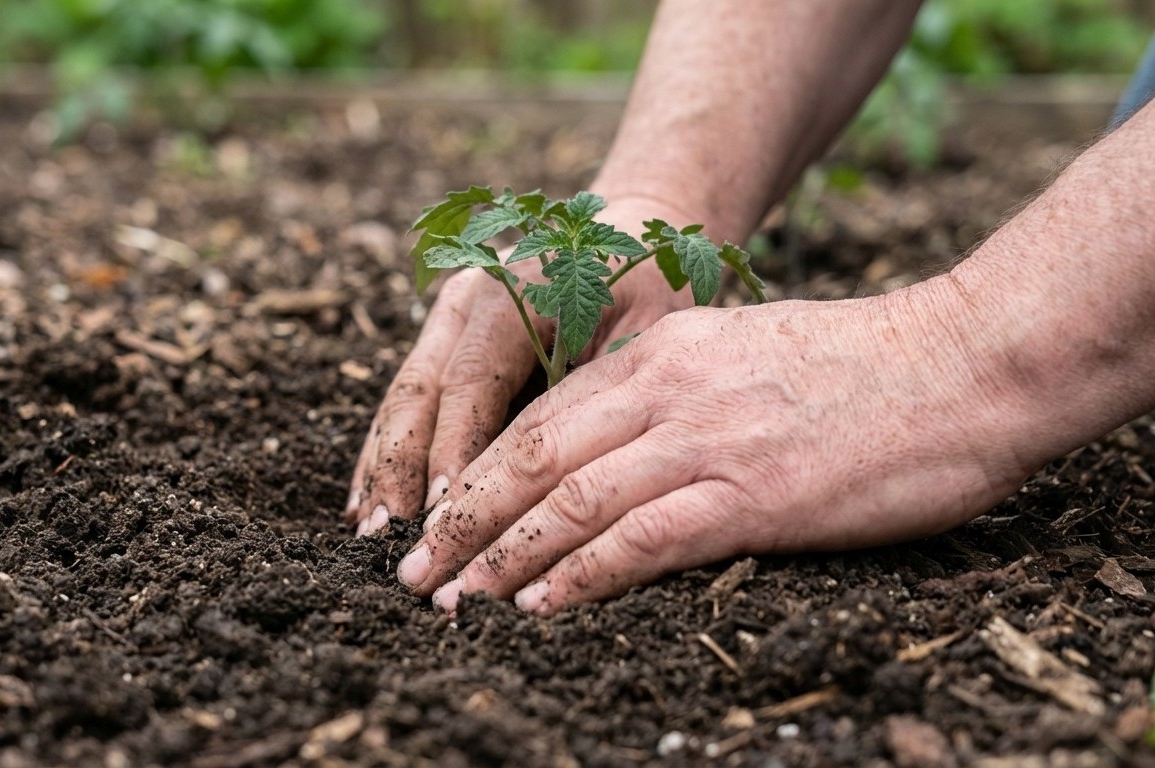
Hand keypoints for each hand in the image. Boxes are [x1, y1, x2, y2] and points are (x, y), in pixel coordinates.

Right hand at [347, 199, 697, 534]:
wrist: (632, 235)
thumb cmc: (647, 289)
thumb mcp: (639, 331)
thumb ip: (591, 392)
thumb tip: (551, 478)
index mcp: (511, 293)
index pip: (470, 384)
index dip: (453, 451)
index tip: (446, 514)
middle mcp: (466, 302)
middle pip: (420, 392)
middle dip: (400, 468)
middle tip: (392, 536)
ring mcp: (448, 321)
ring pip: (402, 400)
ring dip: (383, 468)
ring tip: (370, 533)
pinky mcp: (443, 343)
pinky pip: (408, 404)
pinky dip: (386, 455)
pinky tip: (368, 506)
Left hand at [394, 283, 1038, 613]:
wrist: (963, 365)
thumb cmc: (862, 367)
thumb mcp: (742, 353)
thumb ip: (673, 389)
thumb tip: (614, 438)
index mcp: (661, 353)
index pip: (541, 420)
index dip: (479, 476)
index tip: (440, 519)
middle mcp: (666, 389)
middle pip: (532, 459)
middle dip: (464, 521)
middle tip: (415, 573)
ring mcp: (705, 440)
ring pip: (570, 502)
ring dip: (501, 558)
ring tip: (454, 601)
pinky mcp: (752, 495)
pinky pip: (640, 541)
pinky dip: (579, 576)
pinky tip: (538, 607)